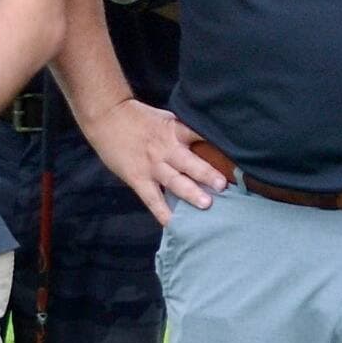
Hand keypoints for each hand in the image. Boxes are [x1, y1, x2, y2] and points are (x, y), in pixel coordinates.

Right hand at [79, 96, 222, 224]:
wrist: (107, 117)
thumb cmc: (139, 118)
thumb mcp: (166, 119)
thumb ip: (184, 132)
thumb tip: (209, 144)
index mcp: (175, 131)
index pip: (200, 137)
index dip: (217, 147)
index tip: (235, 160)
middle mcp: (166, 149)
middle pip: (189, 163)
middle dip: (206, 174)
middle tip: (222, 185)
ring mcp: (152, 166)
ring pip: (174, 181)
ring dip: (190, 194)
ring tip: (206, 205)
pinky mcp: (138, 179)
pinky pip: (152, 199)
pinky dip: (163, 212)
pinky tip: (175, 224)